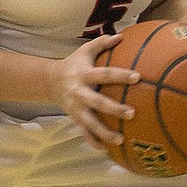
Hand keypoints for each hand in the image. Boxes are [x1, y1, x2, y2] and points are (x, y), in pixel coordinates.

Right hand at [49, 34, 138, 150]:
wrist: (49, 81)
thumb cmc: (74, 63)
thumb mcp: (85, 50)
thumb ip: (102, 43)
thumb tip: (122, 36)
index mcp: (84, 74)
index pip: (105, 74)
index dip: (120, 75)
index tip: (137, 77)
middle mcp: (79, 92)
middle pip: (98, 103)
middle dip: (114, 109)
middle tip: (132, 113)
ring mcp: (76, 108)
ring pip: (90, 123)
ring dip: (105, 133)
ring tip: (121, 140)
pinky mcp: (73, 118)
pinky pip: (83, 133)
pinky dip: (93, 141)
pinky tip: (106, 150)